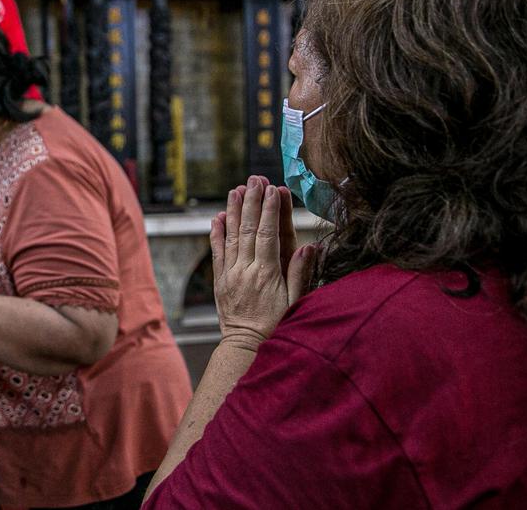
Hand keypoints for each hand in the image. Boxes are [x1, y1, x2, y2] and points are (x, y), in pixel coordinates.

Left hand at [210, 175, 316, 350]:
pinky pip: (217, 252)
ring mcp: (230, 274)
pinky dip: (217, 233)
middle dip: (252, 201)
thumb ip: (301, 274)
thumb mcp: (295, 303)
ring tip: (236, 189)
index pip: (268, 234)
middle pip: (249, 229)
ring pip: (231, 236)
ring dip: (234, 210)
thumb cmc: (276, 327)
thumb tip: (310, 247)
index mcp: (266, 274)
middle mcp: (245, 270)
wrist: (246, 347)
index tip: (272, 189)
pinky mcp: (220, 280)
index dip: (270, 210)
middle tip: (255, 179)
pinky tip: (218, 217)